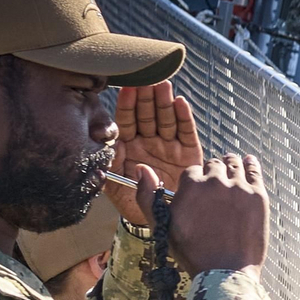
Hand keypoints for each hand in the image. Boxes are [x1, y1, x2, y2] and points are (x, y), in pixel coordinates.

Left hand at [107, 82, 203, 225]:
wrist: (158, 219)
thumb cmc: (133, 201)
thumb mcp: (114, 181)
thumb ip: (111, 161)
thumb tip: (112, 143)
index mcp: (128, 145)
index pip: (126, 119)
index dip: (127, 104)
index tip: (127, 88)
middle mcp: (148, 141)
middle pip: (147, 114)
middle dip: (147, 97)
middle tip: (148, 79)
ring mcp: (168, 146)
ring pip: (166, 119)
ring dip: (165, 102)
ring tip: (164, 86)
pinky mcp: (187, 153)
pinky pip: (185, 132)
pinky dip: (184, 117)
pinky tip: (180, 103)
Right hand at [137, 155, 267, 277]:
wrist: (225, 273)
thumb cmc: (193, 252)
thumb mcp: (162, 225)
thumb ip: (148, 196)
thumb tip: (141, 168)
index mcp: (192, 185)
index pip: (193, 170)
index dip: (196, 181)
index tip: (200, 192)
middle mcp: (215, 181)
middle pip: (215, 165)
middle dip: (214, 173)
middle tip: (217, 186)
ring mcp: (239, 188)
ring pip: (234, 164)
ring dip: (231, 166)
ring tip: (232, 172)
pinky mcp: (258, 196)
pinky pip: (254, 170)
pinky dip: (251, 164)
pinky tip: (249, 163)